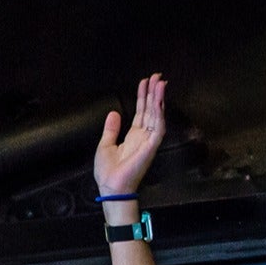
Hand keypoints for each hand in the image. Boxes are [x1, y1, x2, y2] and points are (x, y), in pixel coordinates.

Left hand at [95, 73, 166, 196]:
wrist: (111, 187)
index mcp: (133, 136)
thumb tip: (114, 113)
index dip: (143, 97)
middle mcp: (143, 137)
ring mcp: (148, 141)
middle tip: (156, 76)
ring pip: (156, 115)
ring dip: (158, 99)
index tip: (145, 82)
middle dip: (153, 93)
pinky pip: (158, 128)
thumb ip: (111, 129)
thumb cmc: (108, 172)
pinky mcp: (151, 147)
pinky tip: (159, 101)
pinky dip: (159, 114)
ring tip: (160, 83)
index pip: (141, 112)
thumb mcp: (105, 144)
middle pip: (151, 110)